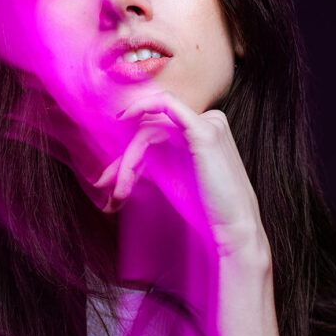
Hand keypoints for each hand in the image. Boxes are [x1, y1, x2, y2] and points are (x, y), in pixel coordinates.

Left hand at [93, 88, 267, 258]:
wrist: (232, 228)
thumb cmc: (204, 208)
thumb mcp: (167, 180)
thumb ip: (144, 167)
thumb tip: (104, 177)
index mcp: (198, 133)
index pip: (153, 135)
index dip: (126, 159)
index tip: (107, 185)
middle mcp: (205, 122)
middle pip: (147, 131)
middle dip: (123, 162)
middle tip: (105, 188)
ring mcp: (207, 123)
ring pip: (149, 129)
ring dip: (128, 160)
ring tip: (119, 194)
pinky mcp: (204, 130)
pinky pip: (165, 107)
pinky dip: (142, 109)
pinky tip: (124, 119)